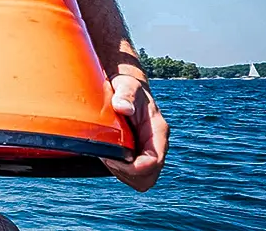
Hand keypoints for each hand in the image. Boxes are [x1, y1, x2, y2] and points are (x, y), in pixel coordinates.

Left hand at [101, 74, 169, 190]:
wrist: (127, 85)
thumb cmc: (127, 85)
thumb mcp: (126, 85)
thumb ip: (125, 95)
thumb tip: (123, 107)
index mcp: (158, 131)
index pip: (154, 162)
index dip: (133, 167)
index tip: (112, 158)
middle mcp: (156, 145)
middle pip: (148, 178)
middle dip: (126, 174)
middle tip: (108, 157)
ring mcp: (148, 151)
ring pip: (141, 180)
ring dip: (122, 174)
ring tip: (107, 155)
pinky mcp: (139, 154)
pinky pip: (133, 175)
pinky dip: (119, 171)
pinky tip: (108, 155)